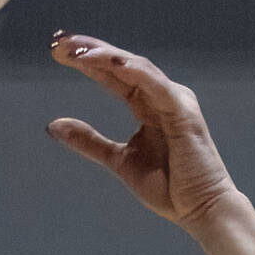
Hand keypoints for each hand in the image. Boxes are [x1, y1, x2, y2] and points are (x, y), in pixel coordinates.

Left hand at [45, 32, 243, 228]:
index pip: (113, 75)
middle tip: (59, 43)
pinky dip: (137, 72)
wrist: (200, 211)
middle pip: (122, 63)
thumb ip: (90, 141)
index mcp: (147, 105)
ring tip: (79, 52)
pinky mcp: (184, 112)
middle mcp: (161, 96)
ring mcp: (175, 101)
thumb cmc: (169, 188)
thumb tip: (54, 125)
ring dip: (108, 56)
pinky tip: (114, 64)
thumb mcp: (119, 160)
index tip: (56, 51)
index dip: (87, 62)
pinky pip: (158, 86)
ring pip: (138, 68)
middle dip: (91, 50)